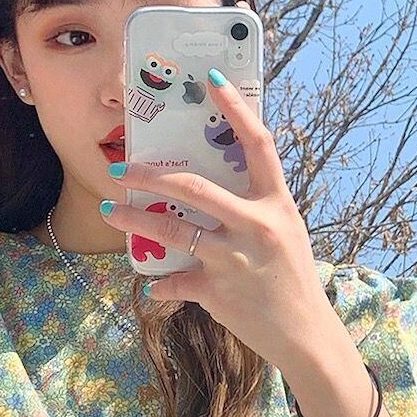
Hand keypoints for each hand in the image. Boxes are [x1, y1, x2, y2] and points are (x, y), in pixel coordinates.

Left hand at [99, 67, 335, 373]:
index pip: (258, 144)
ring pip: (172, 230)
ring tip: (111, 211)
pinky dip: (161, 282)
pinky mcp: (217, 292)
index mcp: (277, 204)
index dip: (235, 109)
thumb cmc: (291, 279)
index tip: (211, 80)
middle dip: (150, 175)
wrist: (305, 335)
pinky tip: (153, 283)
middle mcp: (256, 226)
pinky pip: (175, 281)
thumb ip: (253, 209)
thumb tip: (210, 186)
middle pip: (195, 187)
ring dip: (134, 219)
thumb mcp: (283, 233)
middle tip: (121, 168)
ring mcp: (235, 260)